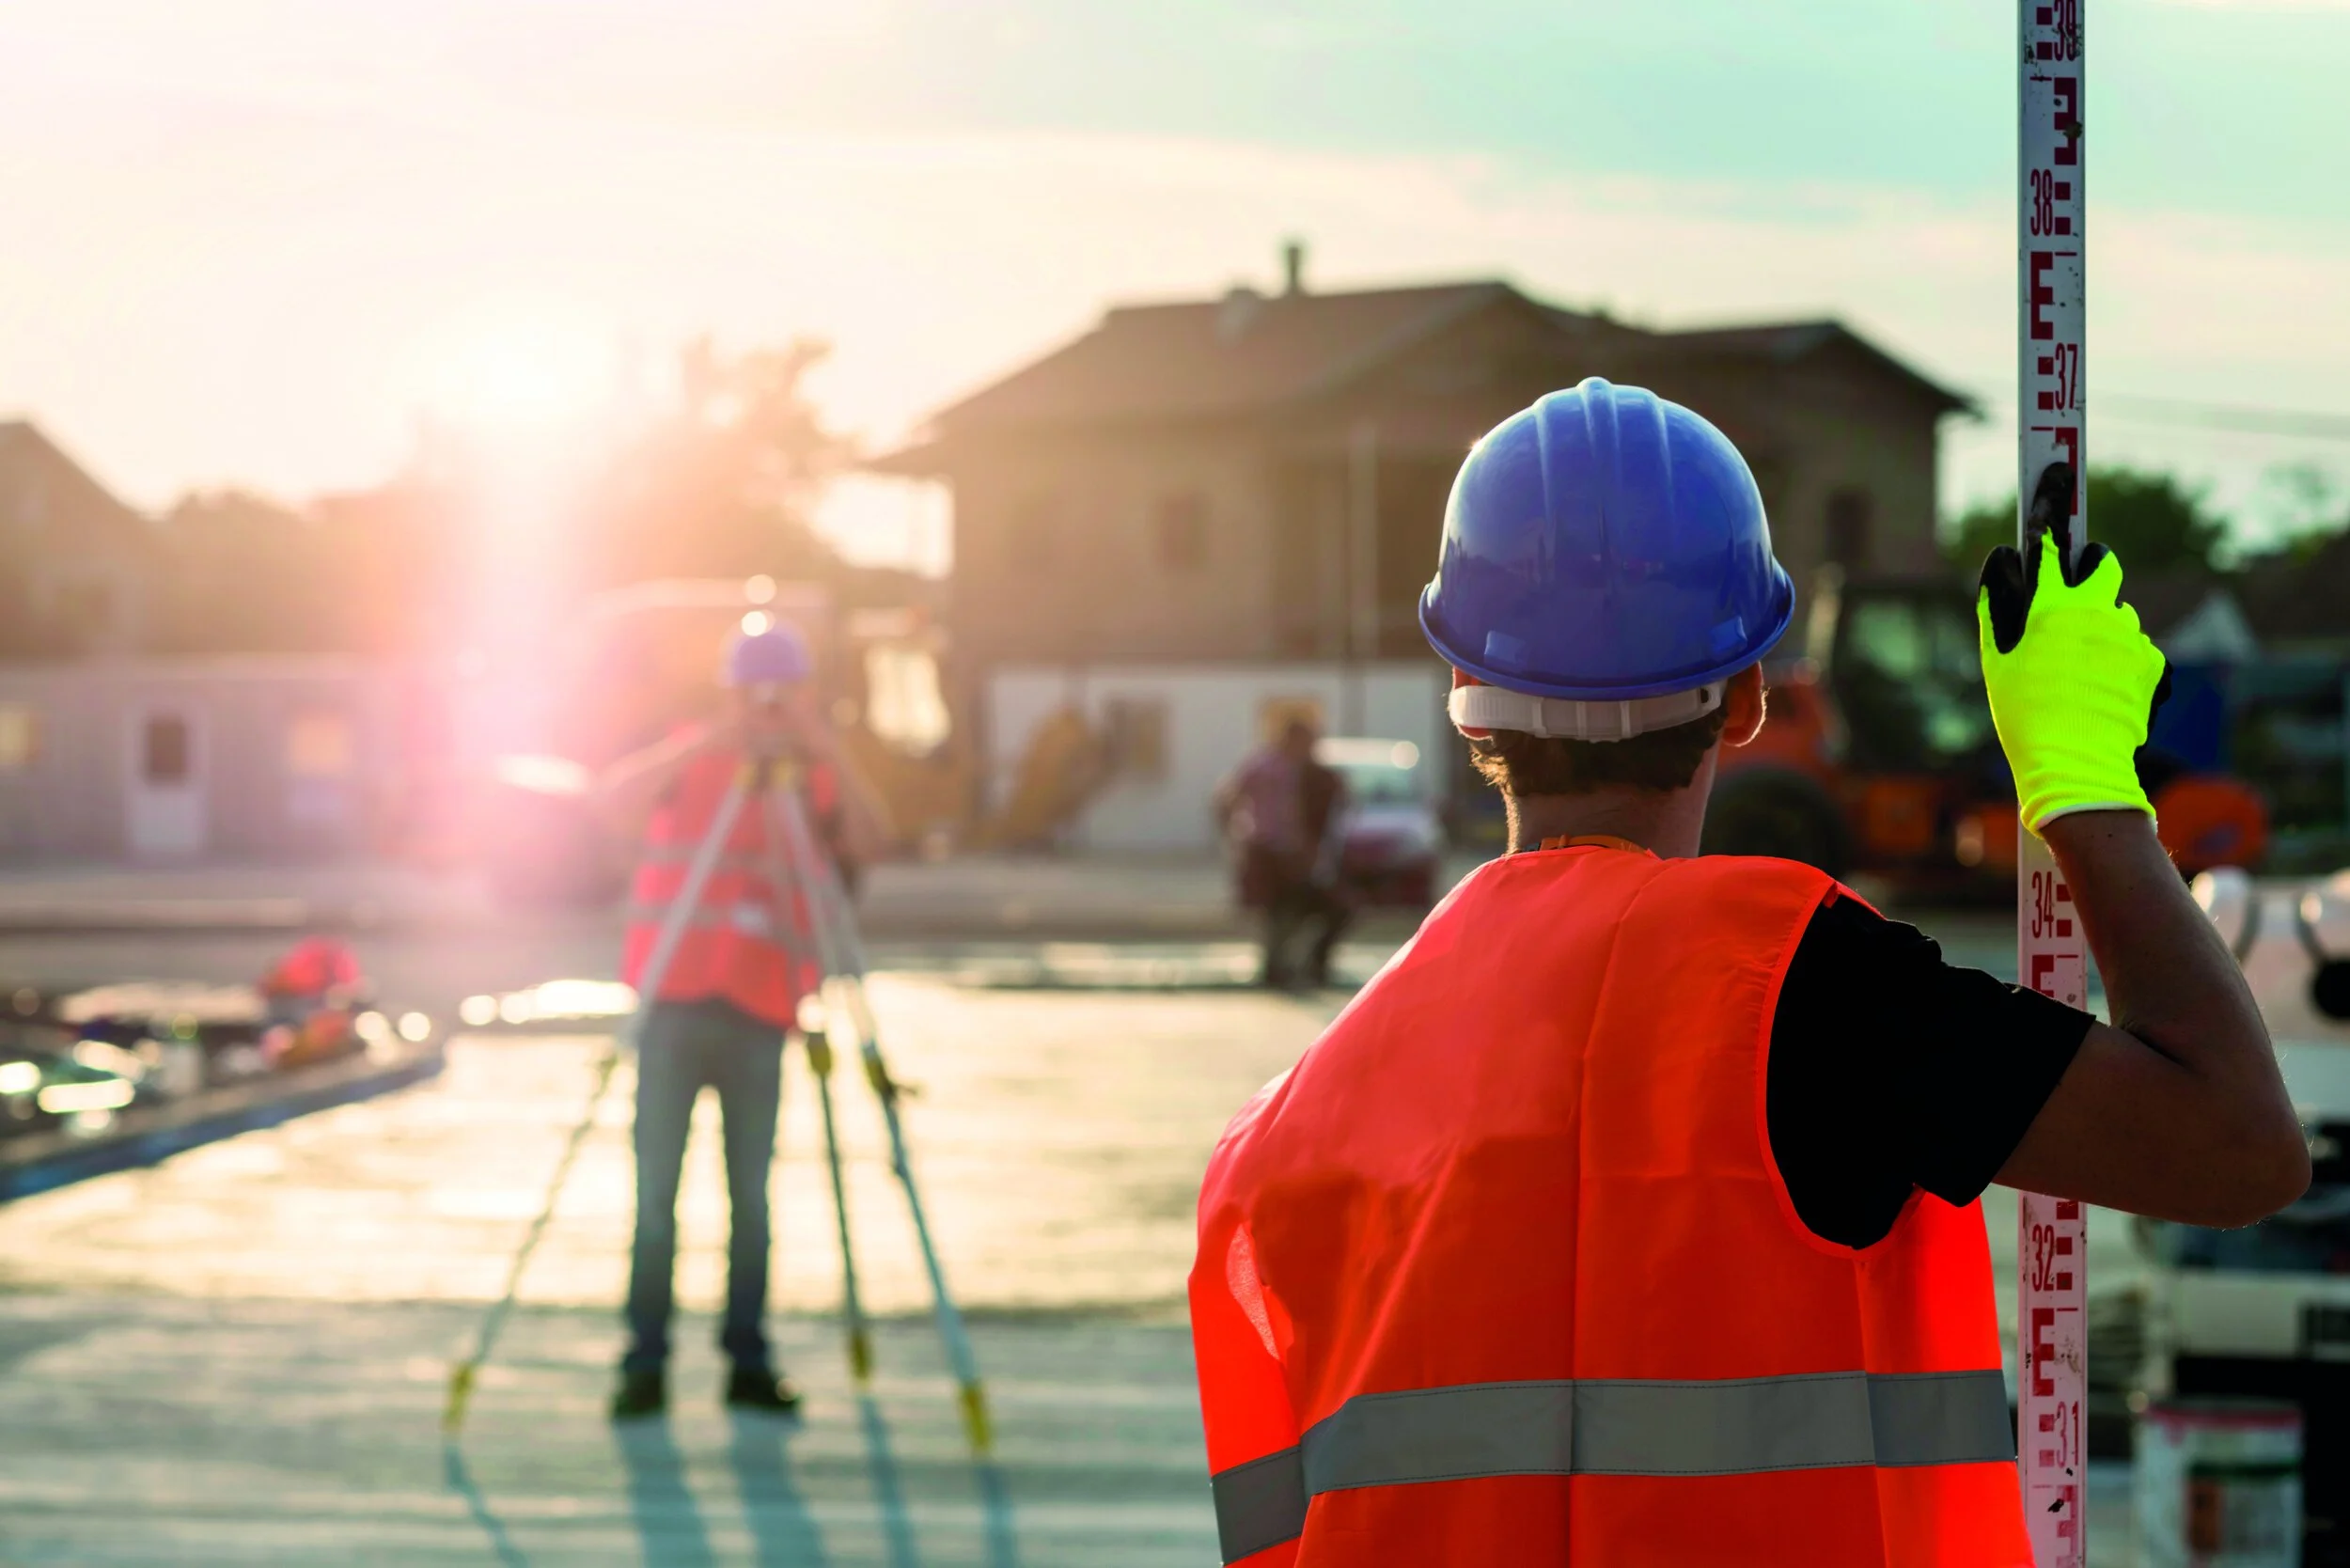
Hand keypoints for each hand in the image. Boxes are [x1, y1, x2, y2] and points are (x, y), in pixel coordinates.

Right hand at [1976, 472, 2169, 834]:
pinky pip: (2134, 646)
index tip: (2058, 478)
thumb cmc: (2025, 713)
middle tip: (2074, 589)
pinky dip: (2120, 657)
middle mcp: (2096, 611)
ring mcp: (2129, 635)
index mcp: (2052, 605)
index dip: (2051, 508)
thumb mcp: (1995, 659)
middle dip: (2092, 564)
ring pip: (2118, 611)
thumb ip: (1998, 605)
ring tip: (2080, 665)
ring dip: (2103, 623)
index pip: (2052, 543)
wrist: (2075, 762)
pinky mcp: (2151, 661)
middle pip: (2103, 563)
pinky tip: (2100, 686)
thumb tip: (2005, 563)